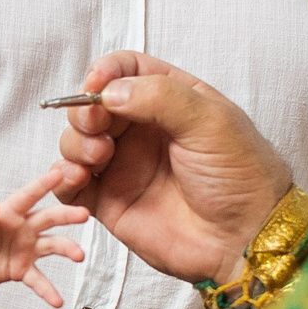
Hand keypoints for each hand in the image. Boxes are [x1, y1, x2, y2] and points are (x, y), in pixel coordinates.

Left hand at [0, 168, 89, 303]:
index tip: (59, 173)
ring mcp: (27, 249)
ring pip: (52, 246)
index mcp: (11, 211)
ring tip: (79, 256)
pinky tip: (58, 301)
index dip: (42, 185)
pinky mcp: (23, 269)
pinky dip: (48, 290)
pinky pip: (38, 280)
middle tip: (84, 215)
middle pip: (50, 218)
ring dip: (67, 249)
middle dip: (67, 215)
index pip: (28, 196)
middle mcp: (25, 228)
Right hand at [50, 51, 295, 284]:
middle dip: (84, 110)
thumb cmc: (241, 176)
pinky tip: (76, 178)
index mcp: (170, 100)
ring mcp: (123, 166)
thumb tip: (110, 91)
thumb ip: (160, 97)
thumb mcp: (211, 121)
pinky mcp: (109, 202)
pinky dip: (63, 178)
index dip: (105, 72)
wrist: (245, 238)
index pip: (125, 70)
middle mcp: (142, 130)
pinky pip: (71, 185)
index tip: (96, 84)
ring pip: (76, 141)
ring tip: (98, 156)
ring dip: (75, 143)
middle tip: (95, 125)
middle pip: (92, 105)